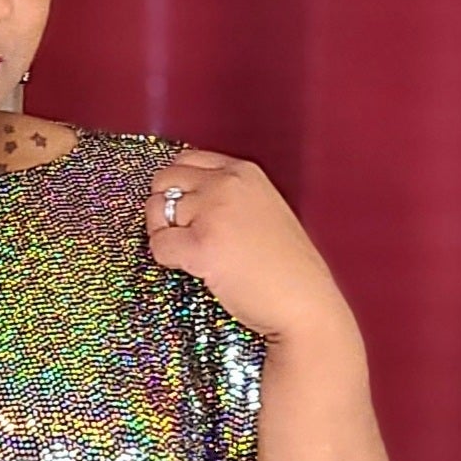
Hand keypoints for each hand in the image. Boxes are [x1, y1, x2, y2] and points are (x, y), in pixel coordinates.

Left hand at [145, 147, 348, 346]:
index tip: (185, 211)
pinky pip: (159, 245)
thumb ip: (229, 197)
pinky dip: (166, 260)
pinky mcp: (201, 245)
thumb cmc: (285, 267)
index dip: (177, 186)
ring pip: (158, 210)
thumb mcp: (262, 210)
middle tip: (181, 235)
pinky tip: (193, 269)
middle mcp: (227, 182)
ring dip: (163, 233)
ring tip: (191, 255)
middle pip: (166, 178)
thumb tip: (182, 201)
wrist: (303, 301)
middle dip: (163, 206)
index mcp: (244, 171)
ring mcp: (213, 212)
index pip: (187, 159)